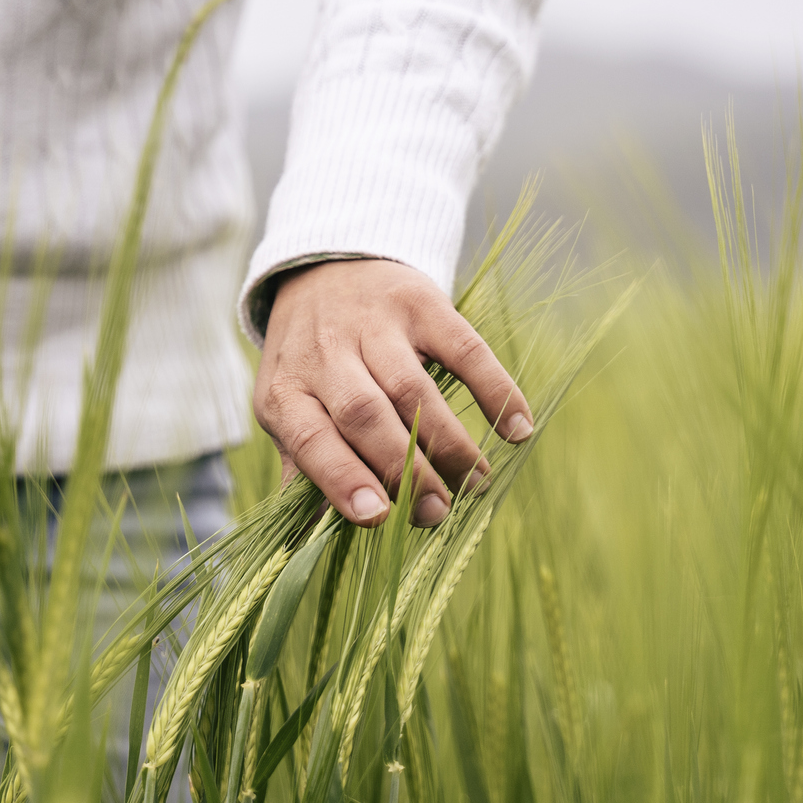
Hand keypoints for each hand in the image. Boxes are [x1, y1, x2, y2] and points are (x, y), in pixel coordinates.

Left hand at [254, 259, 533, 527]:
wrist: (325, 267)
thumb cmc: (309, 360)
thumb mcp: (288, 407)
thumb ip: (304, 466)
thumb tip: (320, 534)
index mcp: (285, 391)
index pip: (311, 440)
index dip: (342, 479)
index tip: (378, 517)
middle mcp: (323, 355)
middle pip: (365, 417)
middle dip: (406, 471)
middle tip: (439, 512)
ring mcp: (372, 325)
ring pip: (413, 390)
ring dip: (449, 443)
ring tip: (475, 483)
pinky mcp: (419, 303)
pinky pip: (462, 349)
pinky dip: (494, 389)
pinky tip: (516, 428)